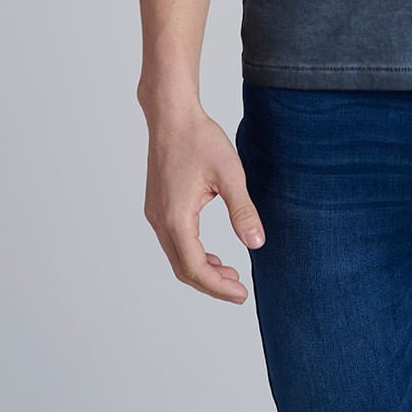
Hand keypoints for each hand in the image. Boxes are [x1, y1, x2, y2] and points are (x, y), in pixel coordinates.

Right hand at [141, 103, 265, 301]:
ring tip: (230, 273)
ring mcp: (155, 214)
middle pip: (183, 269)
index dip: (218, 287)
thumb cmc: (200, 139)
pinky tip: (213, 253)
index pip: (195, 268)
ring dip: (202, 270)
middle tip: (239, 290)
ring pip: (177, 257)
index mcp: (176, 218)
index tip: (241, 294)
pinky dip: (193, 254)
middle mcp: (160, 221)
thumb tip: (256, 243)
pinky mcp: (157, 206)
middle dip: (211, 284)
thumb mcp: (230, 173)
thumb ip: (242, 210)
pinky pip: (173, 242)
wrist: (172, 116)